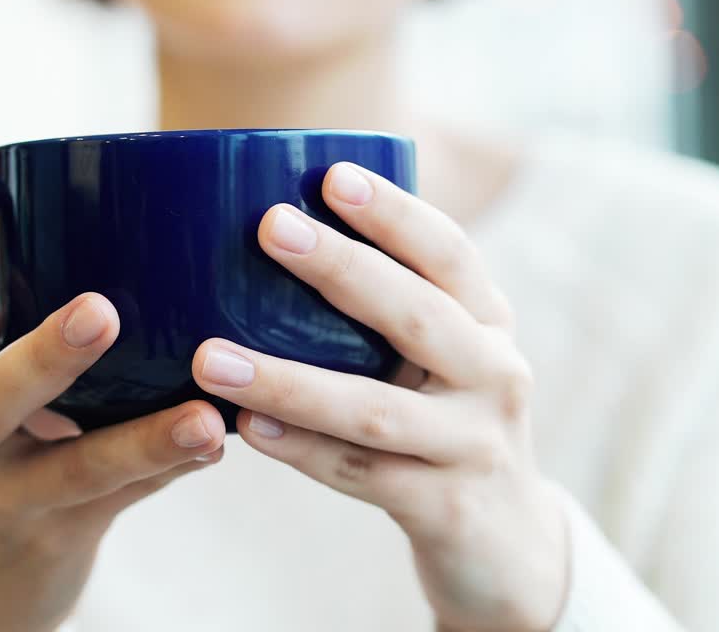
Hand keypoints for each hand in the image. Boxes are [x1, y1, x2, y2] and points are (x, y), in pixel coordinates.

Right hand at [0, 278, 225, 631]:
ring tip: (199, 418)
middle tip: (99, 312)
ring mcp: (8, 499)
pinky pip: (126, 496)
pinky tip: (216, 441)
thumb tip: (114, 210)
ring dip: (142, 440)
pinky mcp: (64, 533)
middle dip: (42, 360)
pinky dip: (175, 464)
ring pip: (74, 469)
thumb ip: (16, 310)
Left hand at [190, 163, 567, 630]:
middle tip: (270, 226)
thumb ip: (388, 310)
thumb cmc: (444, 424)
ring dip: (290, 381)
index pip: (451, 254)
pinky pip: (361, 476)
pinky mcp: (446, 507)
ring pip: (374, 409)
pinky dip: (301, 451)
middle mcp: (495, 375)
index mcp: (488, 323)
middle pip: (418, 315)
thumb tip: (275, 233)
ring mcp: (475, 445)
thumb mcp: (443, 360)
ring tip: (211, 357)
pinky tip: (247, 428)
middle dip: (344, 268)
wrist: (507, 543)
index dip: (396, 213)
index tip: (332, 175)